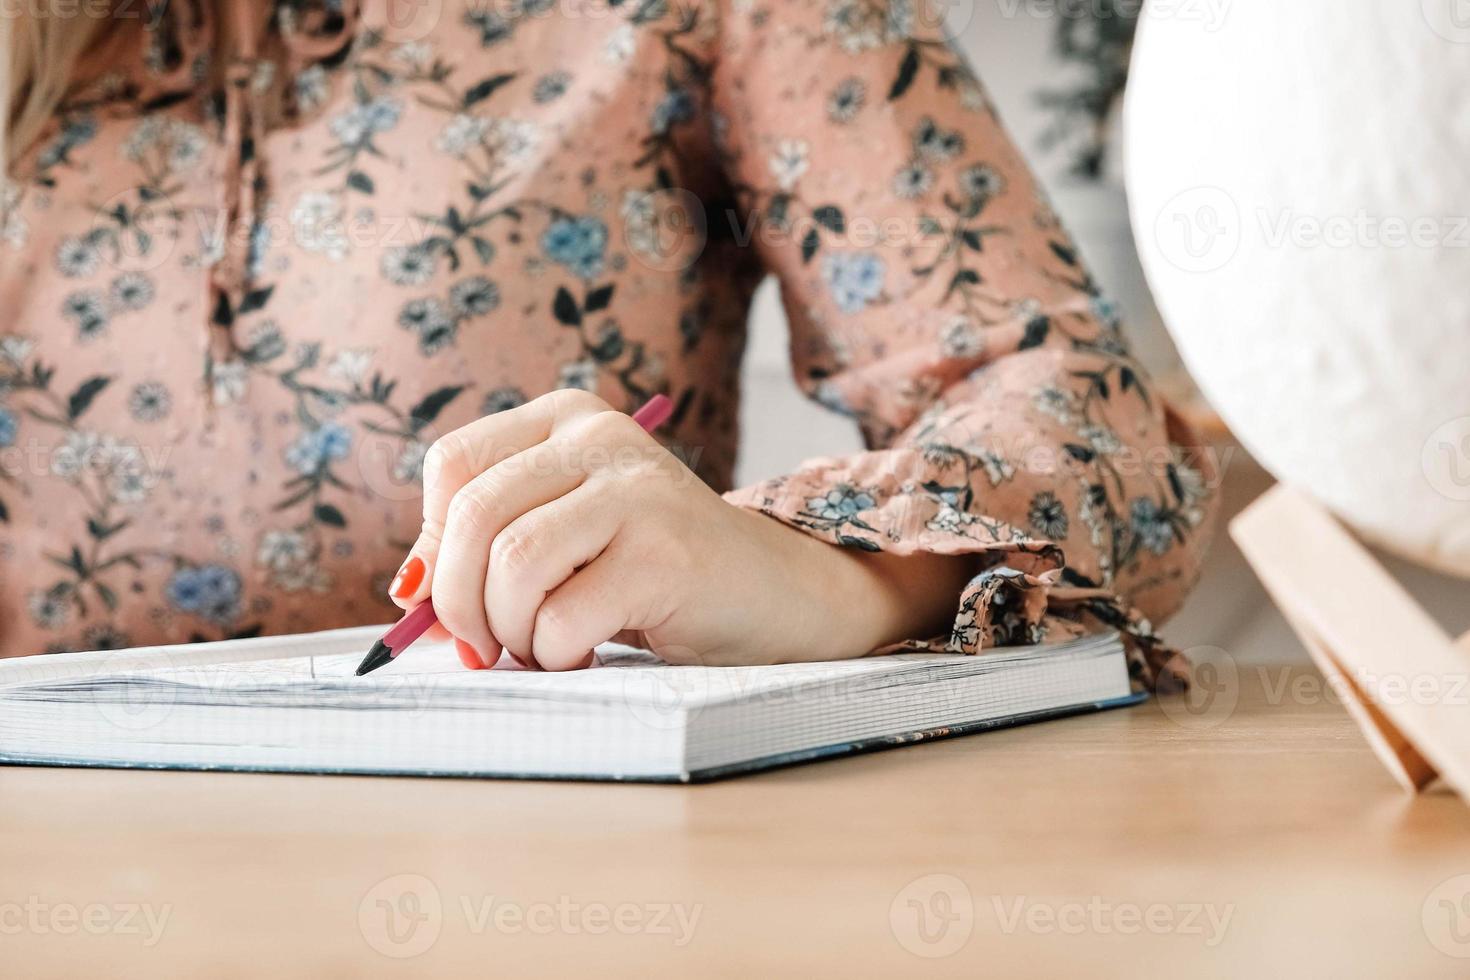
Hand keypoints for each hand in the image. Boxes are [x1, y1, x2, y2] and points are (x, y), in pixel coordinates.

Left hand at [390, 389, 972, 669]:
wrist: (772, 596)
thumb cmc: (652, 574)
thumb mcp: (562, 540)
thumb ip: (486, 549)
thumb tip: (408, 594)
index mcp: (566, 420)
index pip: (451, 466)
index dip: (436, 546)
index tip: (454, 602)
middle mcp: (600, 438)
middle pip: (472, 516)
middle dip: (460, 604)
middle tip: (484, 649)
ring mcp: (637, 489)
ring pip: (511, 566)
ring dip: (512, 633)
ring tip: (546, 648)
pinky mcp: (666, 551)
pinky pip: (563, 616)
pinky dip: (558, 653)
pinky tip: (588, 652)